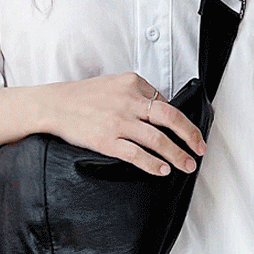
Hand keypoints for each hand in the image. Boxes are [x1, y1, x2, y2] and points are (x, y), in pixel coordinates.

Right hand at [44, 72, 205, 175]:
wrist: (52, 105)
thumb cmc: (84, 95)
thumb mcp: (114, 83)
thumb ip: (138, 93)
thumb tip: (161, 108)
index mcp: (132, 83)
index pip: (165, 102)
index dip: (180, 121)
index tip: (189, 134)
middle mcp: (128, 101)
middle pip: (170, 118)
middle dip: (190, 135)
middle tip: (201, 148)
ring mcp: (118, 122)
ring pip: (157, 139)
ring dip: (177, 154)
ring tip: (188, 165)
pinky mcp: (106, 140)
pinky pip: (136, 154)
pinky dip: (152, 163)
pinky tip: (163, 170)